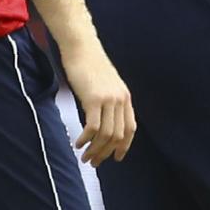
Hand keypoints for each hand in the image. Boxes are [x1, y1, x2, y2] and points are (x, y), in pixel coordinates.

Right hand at [62, 41, 134, 165]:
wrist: (81, 47)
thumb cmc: (89, 64)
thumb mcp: (105, 84)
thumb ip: (108, 102)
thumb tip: (102, 122)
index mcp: (125, 98)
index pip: (130, 129)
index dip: (124, 146)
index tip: (116, 158)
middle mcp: (120, 100)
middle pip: (117, 136)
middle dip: (106, 153)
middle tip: (94, 162)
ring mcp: (108, 100)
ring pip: (106, 135)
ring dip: (95, 150)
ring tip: (85, 157)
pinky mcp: (93, 99)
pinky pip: (93, 127)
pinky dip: (86, 139)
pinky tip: (78, 143)